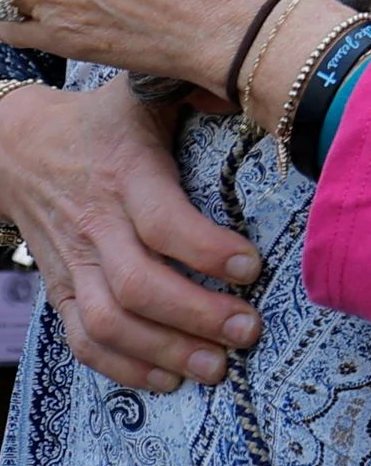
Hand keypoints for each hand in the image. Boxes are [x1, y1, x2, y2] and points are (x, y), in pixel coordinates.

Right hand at [0, 77, 261, 389]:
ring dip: (166, 352)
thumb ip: (193, 88)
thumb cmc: (103, 121)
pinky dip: (124, 368)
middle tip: (248, 332)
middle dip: (197, 316)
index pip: (162, 221)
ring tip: (218, 367)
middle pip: (139, 285)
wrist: (18, 147)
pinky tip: (168, 379)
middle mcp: (94, 223)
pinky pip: (83, 341)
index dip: (206, 250)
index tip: (253, 267)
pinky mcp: (59, 289)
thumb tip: (249, 86)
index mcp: (124, 173)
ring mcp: (72, 263)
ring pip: (110, 323)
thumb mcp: (144, 91)